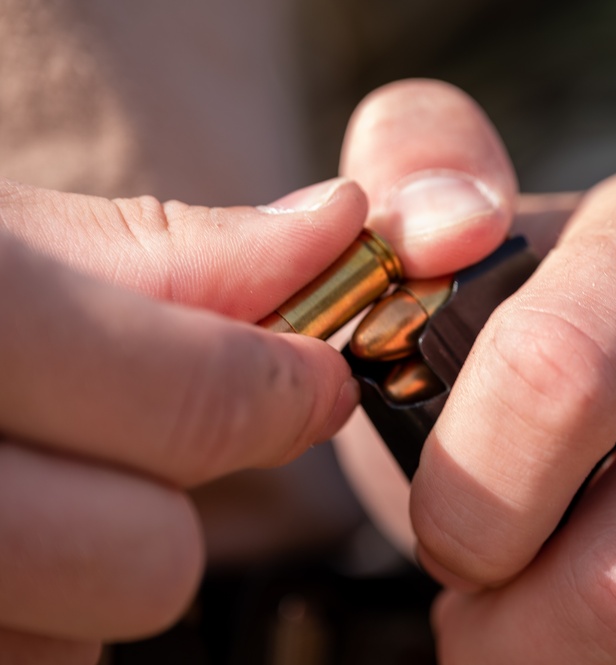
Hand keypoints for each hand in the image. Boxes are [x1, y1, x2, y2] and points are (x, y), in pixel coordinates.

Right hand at [0, 178, 372, 660]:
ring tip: (7, 476)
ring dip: (83, 568)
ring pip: (80, 644)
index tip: (307, 373)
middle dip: (167, 497)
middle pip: (151, 562)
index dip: (280, 389)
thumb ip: (170, 248)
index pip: (190, 405)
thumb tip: (334, 228)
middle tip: (117, 432)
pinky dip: (21, 617)